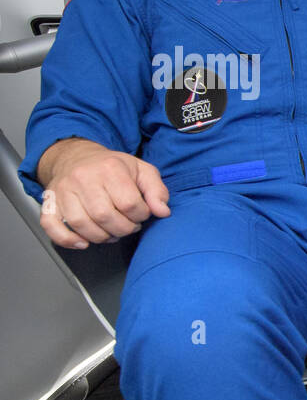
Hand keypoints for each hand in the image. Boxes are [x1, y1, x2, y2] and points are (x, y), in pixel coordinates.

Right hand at [37, 139, 170, 249]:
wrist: (78, 157)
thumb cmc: (113, 167)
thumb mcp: (142, 171)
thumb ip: (157, 191)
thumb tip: (162, 211)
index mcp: (110, 168)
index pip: (129, 204)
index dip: (141, 216)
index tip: (141, 214)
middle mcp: (83, 178)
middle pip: (105, 216)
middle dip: (123, 228)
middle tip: (128, 225)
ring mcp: (63, 190)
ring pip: (81, 224)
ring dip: (101, 236)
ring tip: (112, 232)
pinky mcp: (50, 201)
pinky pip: (51, 225)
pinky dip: (67, 239)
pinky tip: (83, 242)